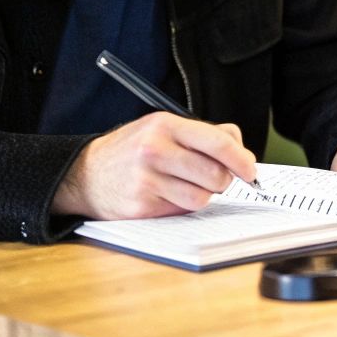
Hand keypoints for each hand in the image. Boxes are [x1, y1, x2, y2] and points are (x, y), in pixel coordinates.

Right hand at [52, 112, 258, 219]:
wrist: (86, 174)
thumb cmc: (133, 150)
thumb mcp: (163, 128)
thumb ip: (205, 134)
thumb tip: (241, 150)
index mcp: (165, 126)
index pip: (217, 142)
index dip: (241, 159)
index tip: (250, 170)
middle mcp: (155, 150)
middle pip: (215, 174)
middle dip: (223, 180)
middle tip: (215, 179)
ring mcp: (147, 179)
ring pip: (202, 197)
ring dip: (203, 195)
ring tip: (186, 185)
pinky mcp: (142, 206)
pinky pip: (182, 210)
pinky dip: (183, 205)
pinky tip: (168, 195)